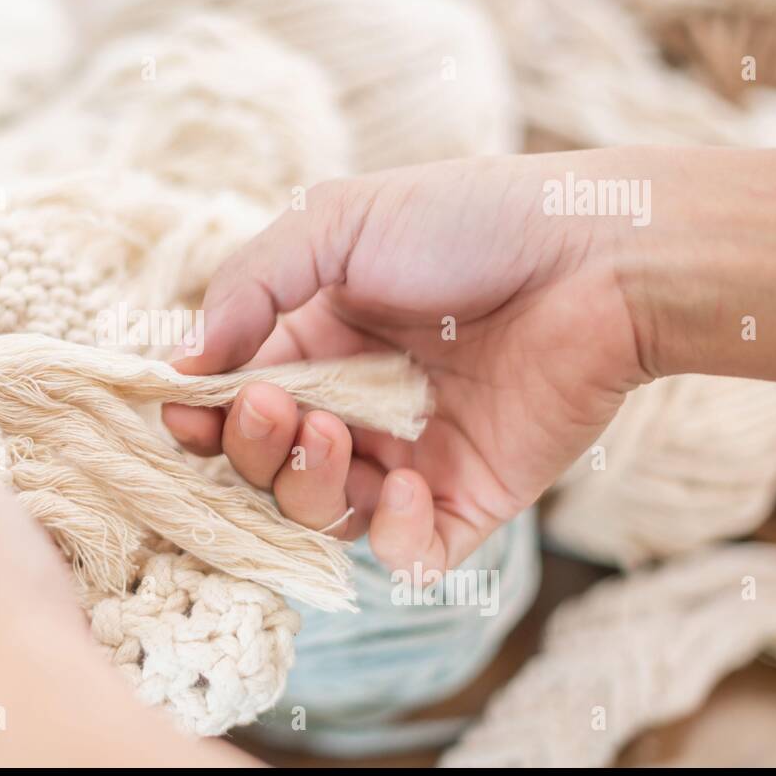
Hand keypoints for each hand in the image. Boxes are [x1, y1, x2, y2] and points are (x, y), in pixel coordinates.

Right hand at [164, 152, 648, 572]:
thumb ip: (248, 288)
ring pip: (323, 515)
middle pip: (266, 466)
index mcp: (316, 342)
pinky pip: (410, 555)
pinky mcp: (469, 497)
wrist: (598, 252)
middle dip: (250, 448)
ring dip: (307, 486)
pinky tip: (412, 485)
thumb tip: (177, 366)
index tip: (185, 411)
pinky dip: (396, 538)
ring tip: (337, 432)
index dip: (202, 417)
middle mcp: (355, 405)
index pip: (233, 402)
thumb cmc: (466, 219)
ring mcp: (409, 455)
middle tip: (271, 404)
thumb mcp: (334, 222)